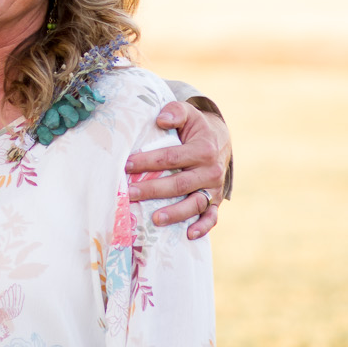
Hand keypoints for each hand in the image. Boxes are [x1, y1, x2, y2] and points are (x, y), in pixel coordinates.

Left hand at [127, 101, 229, 240]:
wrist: (220, 141)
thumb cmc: (196, 128)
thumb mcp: (189, 114)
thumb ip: (175, 112)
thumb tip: (161, 120)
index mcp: (203, 149)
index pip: (171, 158)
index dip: (148, 162)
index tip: (127, 166)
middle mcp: (210, 171)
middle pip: (179, 184)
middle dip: (152, 190)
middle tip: (129, 193)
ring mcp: (214, 188)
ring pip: (195, 204)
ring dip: (175, 213)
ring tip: (154, 219)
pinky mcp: (216, 201)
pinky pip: (212, 217)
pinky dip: (202, 227)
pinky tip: (188, 234)